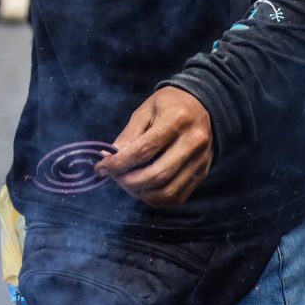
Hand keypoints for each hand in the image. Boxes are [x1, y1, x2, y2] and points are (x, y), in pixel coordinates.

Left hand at [94, 87, 213, 207]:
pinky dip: (155, 199)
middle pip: (157, 175)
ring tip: (126, 183)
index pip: (144, 150)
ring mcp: (201, 161)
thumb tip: (109, 158)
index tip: (101, 167)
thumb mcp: (145, 110)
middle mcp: (193, 143)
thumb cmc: (169, 105)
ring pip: (168, 191)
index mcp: (177, 121)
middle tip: (113, 176)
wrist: (203, 105)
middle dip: (128, 181)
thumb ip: (128, 135)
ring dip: (141, 193)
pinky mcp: (202, 174)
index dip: (119, 163)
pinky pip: (177, 197)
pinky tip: (142, 189)